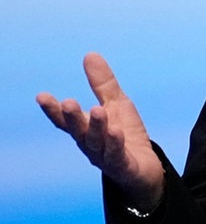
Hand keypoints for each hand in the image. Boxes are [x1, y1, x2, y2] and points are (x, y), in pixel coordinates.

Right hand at [36, 52, 165, 209]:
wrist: (145, 168)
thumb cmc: (126, 135)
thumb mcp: (117, 104)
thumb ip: (103, 84)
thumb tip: (90, 54)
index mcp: (86, 130)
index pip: (66, 120)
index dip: (53, 110)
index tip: (42, 96)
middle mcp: (91, 145)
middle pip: (79, 131)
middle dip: (73, 117)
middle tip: (68, 102)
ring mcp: (106, 158)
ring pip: (98, 143)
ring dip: (96, 127)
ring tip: (96, 110)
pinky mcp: (123, 167)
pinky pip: (117, 156)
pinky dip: (115, 144)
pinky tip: (116, 131)